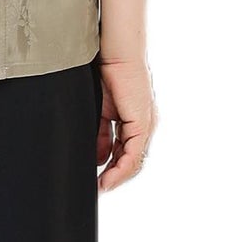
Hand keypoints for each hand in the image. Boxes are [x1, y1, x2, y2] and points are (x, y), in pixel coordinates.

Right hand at [96, 53, 155, 192]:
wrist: (114, 52)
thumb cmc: (106, 72)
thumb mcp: (100, 110)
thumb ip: (101, 133)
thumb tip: (98, 157)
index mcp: (133, 120)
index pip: (124, 153)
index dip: (111, 169)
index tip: (96, 181)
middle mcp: (143, 125)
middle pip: (130, 161)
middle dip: (113, 177)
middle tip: (97, 188)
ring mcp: (145, 125)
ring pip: (133, 161)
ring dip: (116, 177)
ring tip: (100, 187)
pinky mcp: (142, 123)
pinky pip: (133, 154)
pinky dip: (120, 169)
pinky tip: (107, 177)